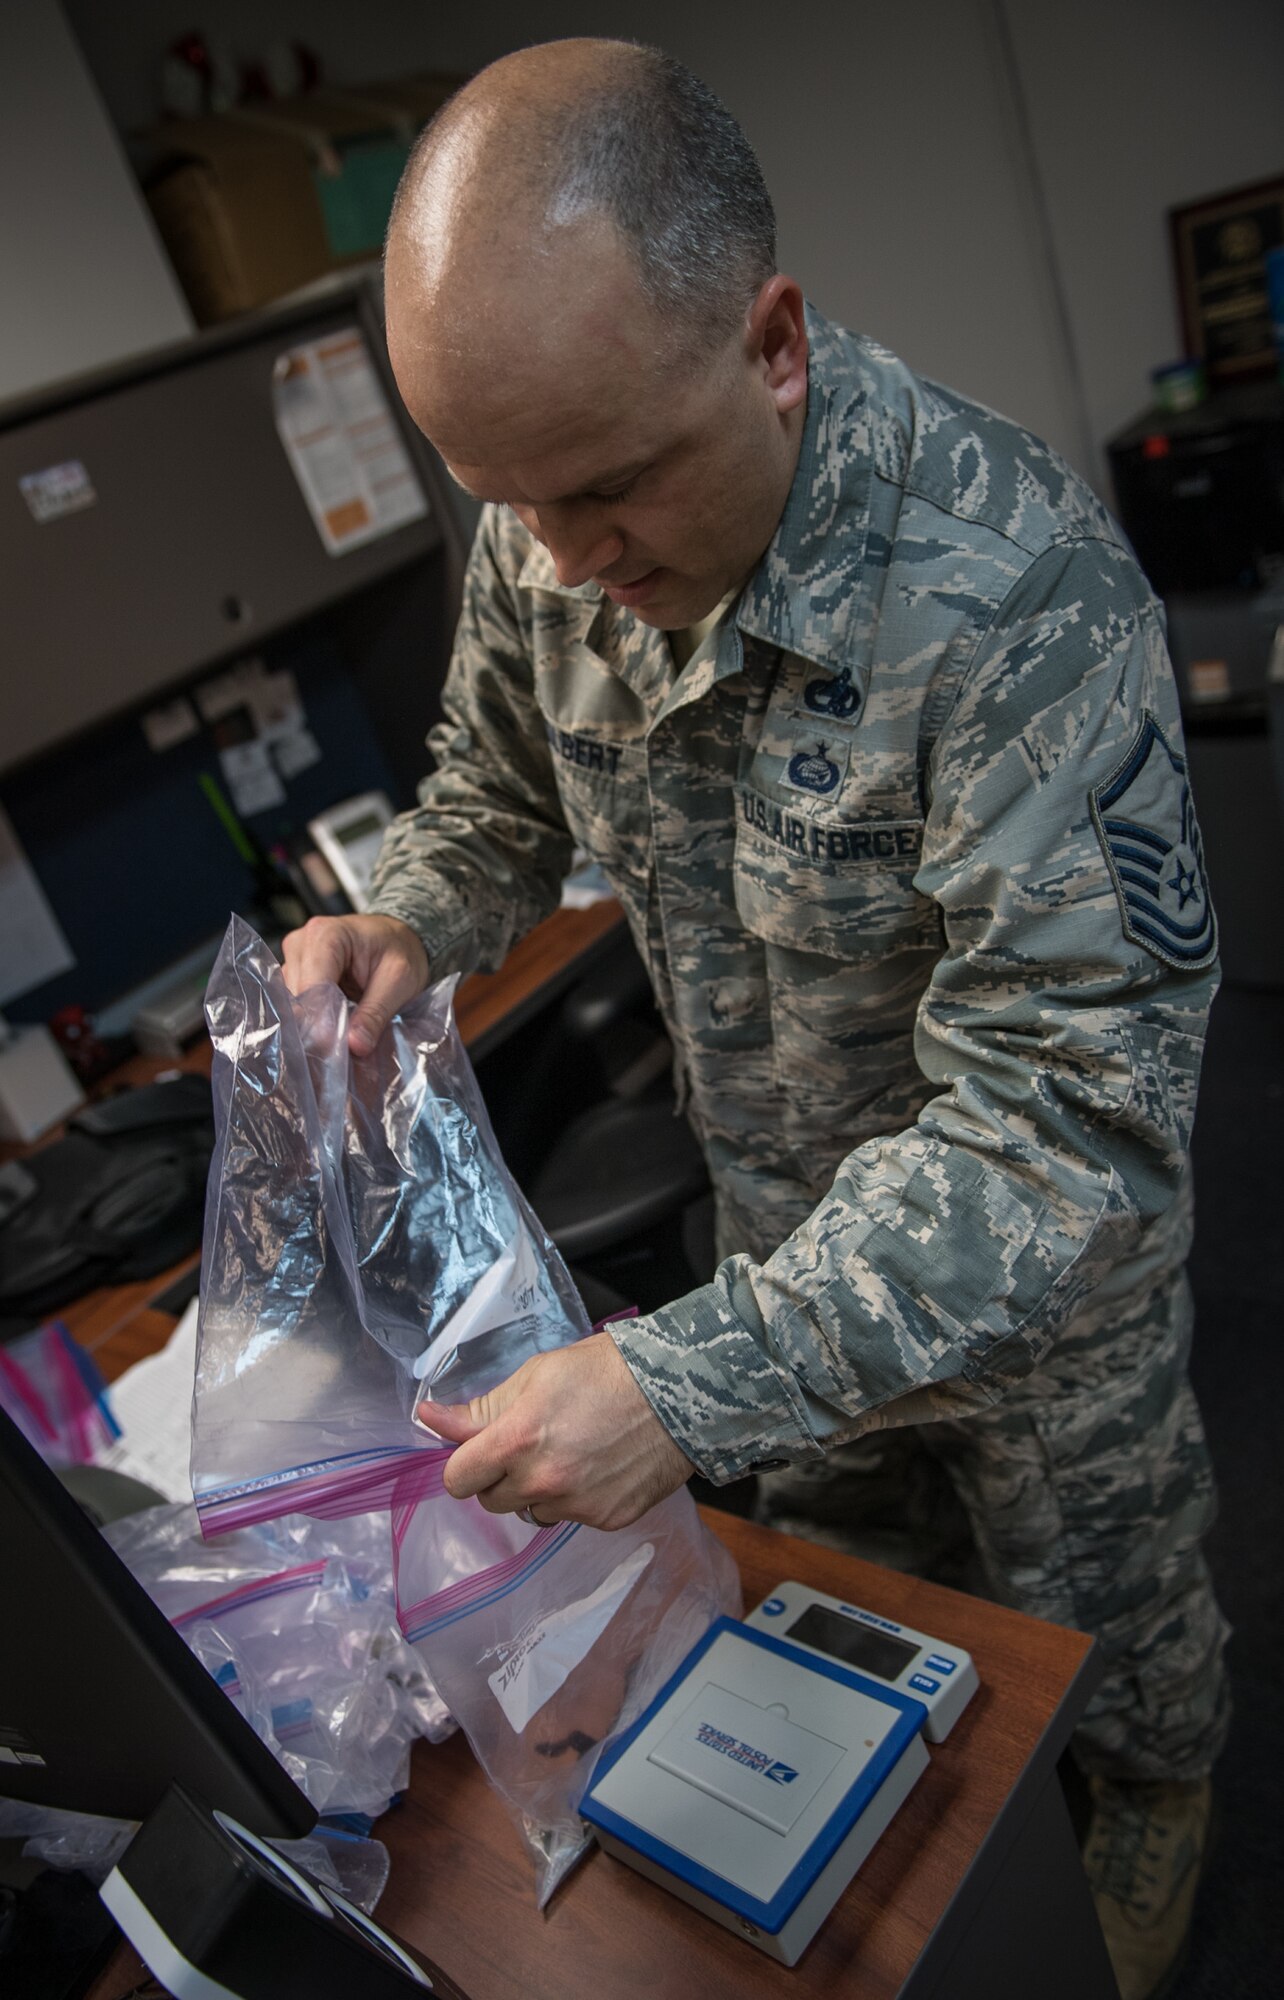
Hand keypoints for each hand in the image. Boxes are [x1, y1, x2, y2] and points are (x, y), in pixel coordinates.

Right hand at [280, 913, 428, 1056]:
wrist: (396, 939)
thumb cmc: (400, 950)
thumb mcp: (399, 981)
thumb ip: (376, 1013)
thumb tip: (356, 1046)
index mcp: (325, 935)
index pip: (313, 987)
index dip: (323, 1021)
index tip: (339, 1049)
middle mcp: (300, 944)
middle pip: (299, 998)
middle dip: (319, 1027)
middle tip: (344, 1050)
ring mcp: (293, 960)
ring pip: (293, 1005)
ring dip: (315, 1026)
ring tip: (342, 1042)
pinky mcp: (294, 976)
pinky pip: (297, 1005)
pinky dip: (314, 1021)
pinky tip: (333, 1032)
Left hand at [416, 1333, 694, 1530]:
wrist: (679, 1391)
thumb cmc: (604, 1371)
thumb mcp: (536, 1376)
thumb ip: (482, 1408)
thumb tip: (428, 1419)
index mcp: (517, 1440)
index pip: (457, 1479)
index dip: (464, 1465)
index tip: (480, 1452)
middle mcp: (542, 1481)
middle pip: (491, 1501)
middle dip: (501, 1476)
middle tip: (533, 1444)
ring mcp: (575, 1505)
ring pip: (531, 1511)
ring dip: (539, 1490)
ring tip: (571, 1453)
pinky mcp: (605, 1520)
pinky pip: (570, 1517)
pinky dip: (576, 1498)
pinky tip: (598, 1467)